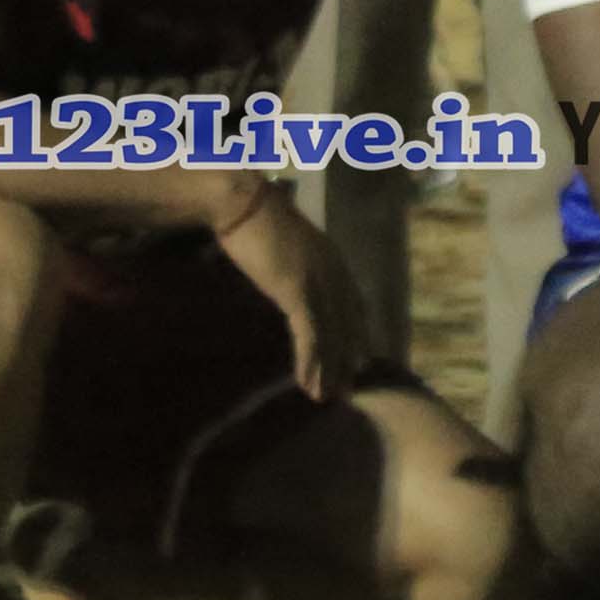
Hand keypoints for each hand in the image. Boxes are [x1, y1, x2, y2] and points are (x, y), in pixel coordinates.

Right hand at [200, 182, 369, 401]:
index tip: (358, 360)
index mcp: (333, 259)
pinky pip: (308, 334)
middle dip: (346, 361)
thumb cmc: (255, 217)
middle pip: (346, 326)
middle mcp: (334, 272)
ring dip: (328, 370)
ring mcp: (317, 281)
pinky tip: (307, 382)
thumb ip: (297, 262)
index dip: (356, 335)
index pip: (353, 305)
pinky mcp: (296, 291)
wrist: (240, 202)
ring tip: (326, 397)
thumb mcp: (286, 243)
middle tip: (346, 390)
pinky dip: (309, 361)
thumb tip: (292, 280)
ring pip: (330, 335)